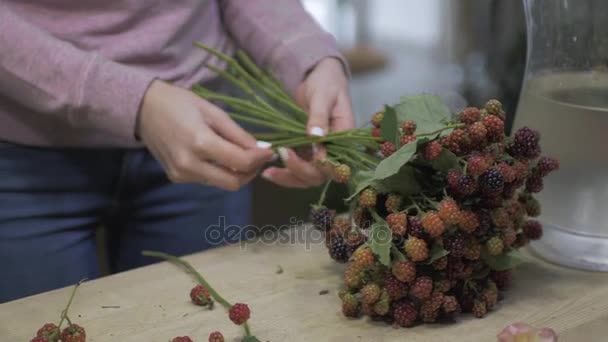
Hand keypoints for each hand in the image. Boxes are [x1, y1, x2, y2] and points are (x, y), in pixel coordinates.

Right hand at [137, 80, 273, 190]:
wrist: (143, 109)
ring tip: (236, 152)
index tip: (269, 151)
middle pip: (233, 183)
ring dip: (234, 172)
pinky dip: (217, 171)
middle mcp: (190, 164)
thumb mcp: (213, 112)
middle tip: (256, 157)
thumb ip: (238, 134)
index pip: (241, 163)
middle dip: (250, 172)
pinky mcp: (176, 178)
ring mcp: (181, 174)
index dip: (260, 159)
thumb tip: (261, 149)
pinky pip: (206, 179)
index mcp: (200, 143)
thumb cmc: (180, 103)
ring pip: (221, 183)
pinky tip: (215, 155)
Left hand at [262, 57, 354, 187]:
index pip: (334, 162)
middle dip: (298, 171)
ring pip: (307, 176)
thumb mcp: (323, 95)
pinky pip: (298, 168)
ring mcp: (320, 153)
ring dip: (289, 177)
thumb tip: (316, 137)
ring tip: (267, 173)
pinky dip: (284, 172)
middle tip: (279, 156)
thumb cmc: (326, 82)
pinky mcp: (307, 152)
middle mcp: (335, 150)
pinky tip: (268, 171)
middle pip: (320, 174)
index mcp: (344, 137)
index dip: (316, 164)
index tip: (294, 152)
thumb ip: (319, 116)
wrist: (319, 76)